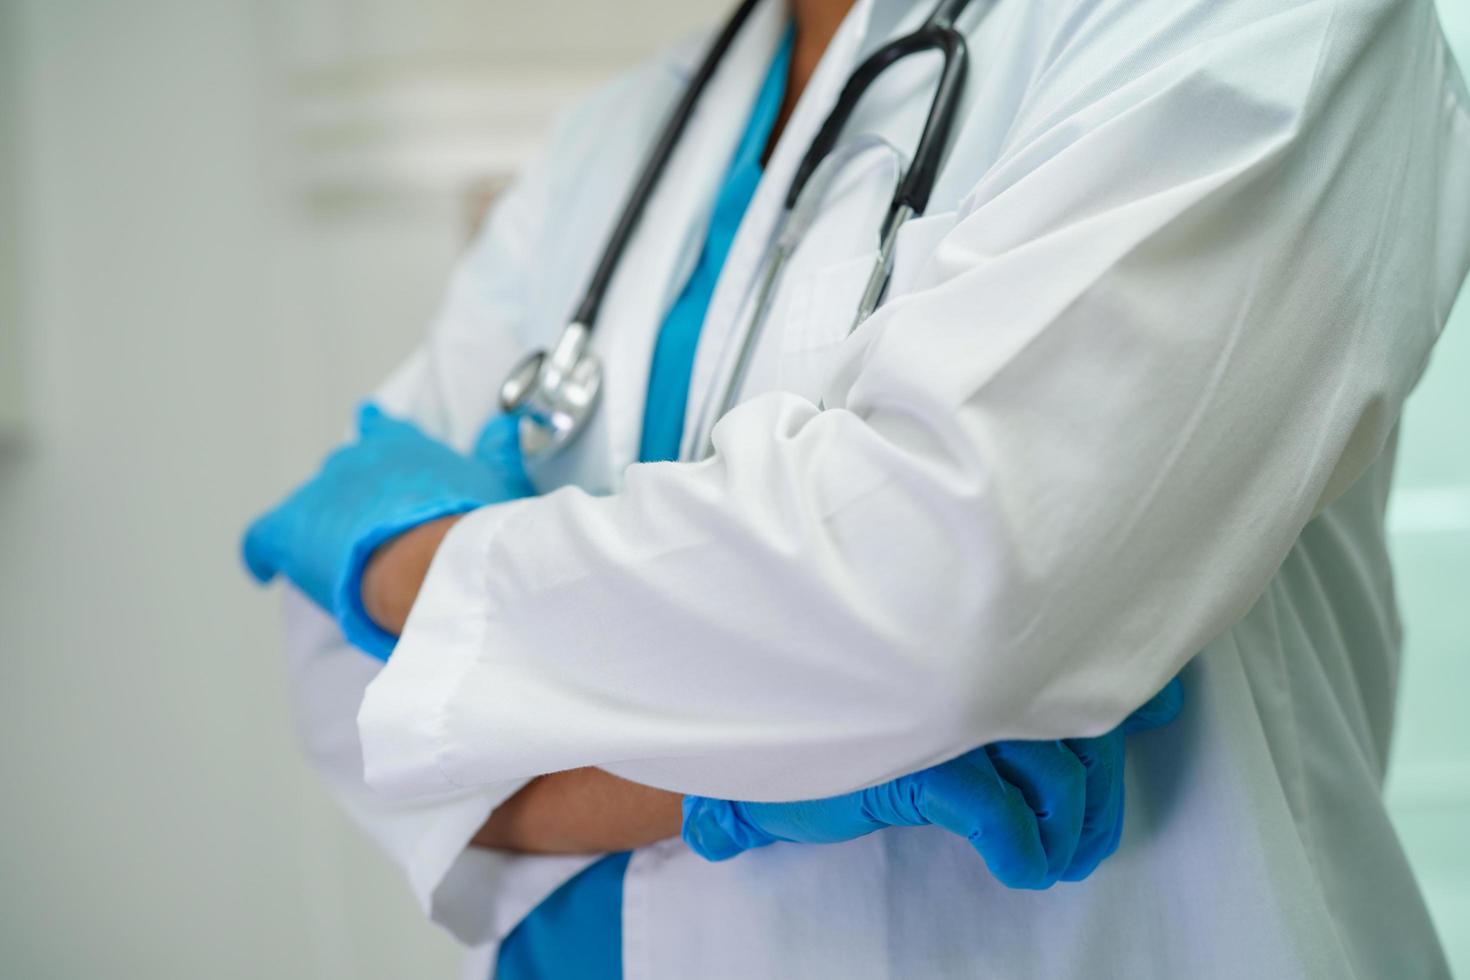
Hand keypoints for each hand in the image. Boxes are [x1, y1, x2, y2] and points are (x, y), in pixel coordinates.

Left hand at [242, 405, 533, 658]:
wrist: (433, 562)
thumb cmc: (471, 525)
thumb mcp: (501, 480)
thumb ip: (499, 450)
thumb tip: (508, 428)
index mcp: (401, 444)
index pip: (383, 428)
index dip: (380, 436)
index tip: (377, 436)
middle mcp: (354, 459)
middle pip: (346, 470)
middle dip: (358, 493)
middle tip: (379, 523)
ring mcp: (319, 494)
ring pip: (313, 505)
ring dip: (324, 526)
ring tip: (342, 553)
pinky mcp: (289, 532)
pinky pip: (263, 540)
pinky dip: (264, 554)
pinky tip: (268, 568)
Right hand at [682, 677, 1182, 888]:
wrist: (757, 733)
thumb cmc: (846, 705)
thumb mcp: (937, 690)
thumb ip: (1022, 683)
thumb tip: (1143, 700)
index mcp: (988, 639)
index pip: (1083, 654)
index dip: (1134, 682)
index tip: (1163, 707)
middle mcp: (979, 664)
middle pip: (1086, 730)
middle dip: (1100, 798)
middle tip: (1085, 843)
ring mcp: (950, 711)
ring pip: (1058, 775)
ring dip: (1069, 831)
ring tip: (1056, 861)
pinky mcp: (919, 764)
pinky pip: (1001, 816)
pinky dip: (1024, 851)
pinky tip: (1020, 869)